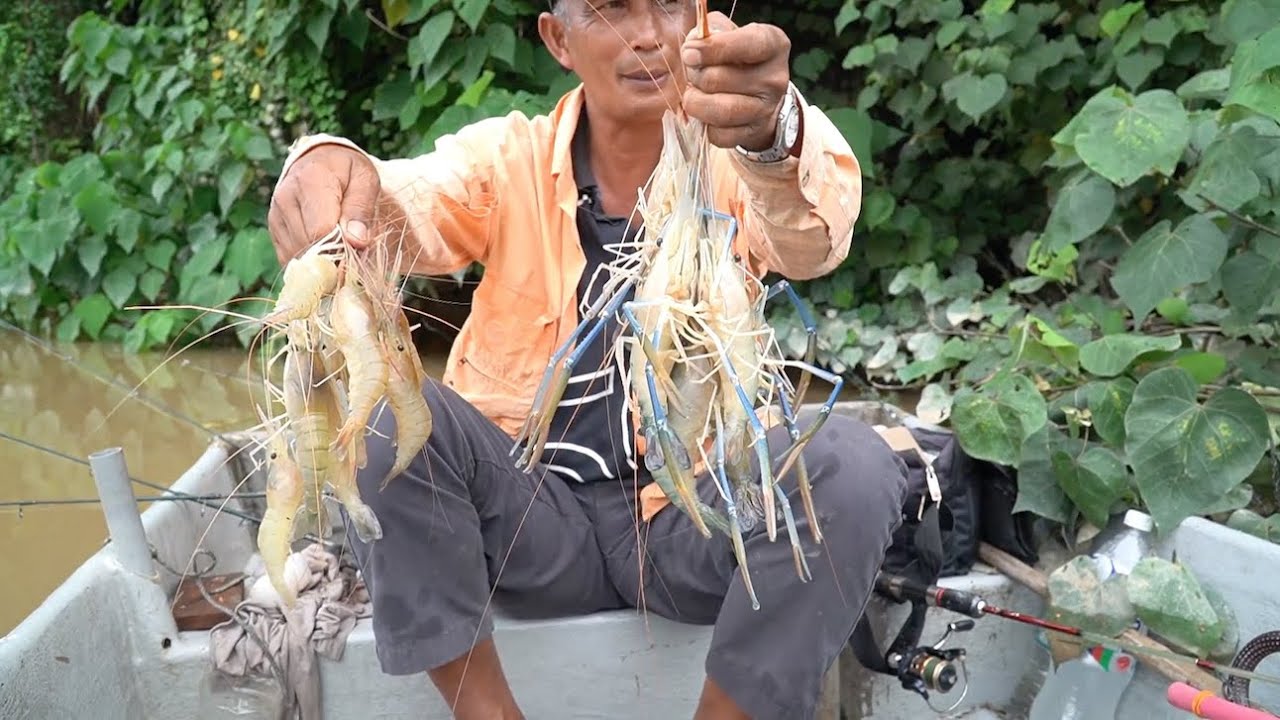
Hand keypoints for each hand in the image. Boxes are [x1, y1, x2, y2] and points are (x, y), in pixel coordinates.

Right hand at [267, 146, 379, 264]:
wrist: (320, 162)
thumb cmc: (348, 172)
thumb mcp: (366, 180)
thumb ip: (361, 208)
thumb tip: (357, 241)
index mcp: (310, 180)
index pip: (322, 229)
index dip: (343, 247)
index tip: (360, 250)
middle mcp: (286, 198)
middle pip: (308, 245)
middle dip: (334, 256)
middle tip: (354, 251)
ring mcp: (276, 216)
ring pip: (298, 256)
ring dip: (322, 261)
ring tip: (341, 247)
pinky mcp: (274, 231)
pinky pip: (290, 259)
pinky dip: (310, 263)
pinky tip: (325, 250)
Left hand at [680, 12, 791, 150]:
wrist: (757, 93)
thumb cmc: (737, 57)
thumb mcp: (729, 33)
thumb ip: (710, 31)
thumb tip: (692, 48)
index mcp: (773, 44)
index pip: (747, 45)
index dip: (713, 49)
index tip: (689, 53)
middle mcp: (775, 78)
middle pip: (719, 79)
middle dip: (695, 76)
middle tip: (692, 73)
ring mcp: (767, 109)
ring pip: (719, 111)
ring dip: (696, 103)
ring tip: (694, 94)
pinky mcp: (754, 132)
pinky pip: (719, 135)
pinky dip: (705, 126)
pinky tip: (708, 114)